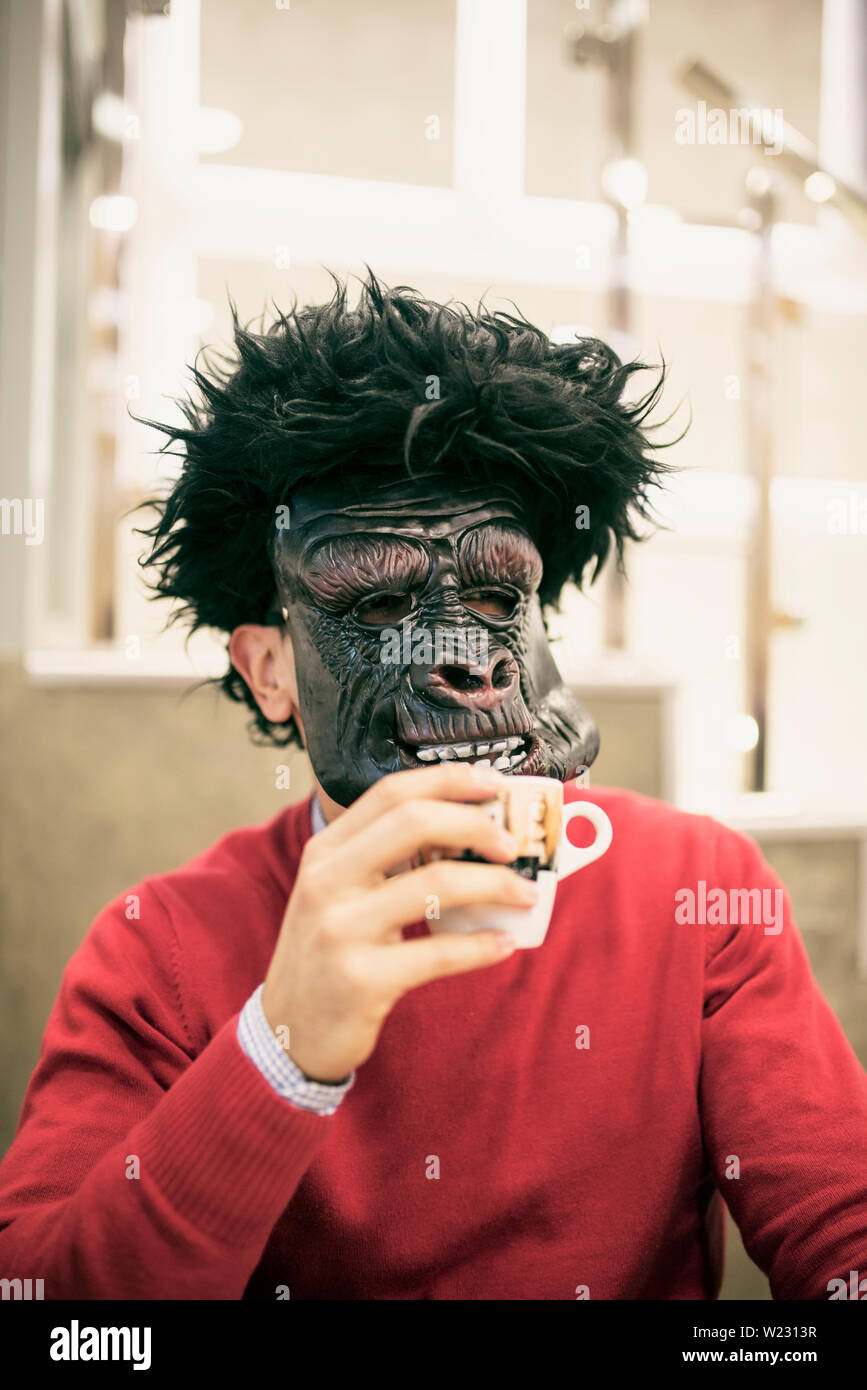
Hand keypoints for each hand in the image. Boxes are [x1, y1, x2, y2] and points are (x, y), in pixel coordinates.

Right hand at [261, 763, 535, 1081]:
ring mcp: (340, 930)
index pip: (391, 793)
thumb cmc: (329, 954)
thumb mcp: (337, 894)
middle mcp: (327, 882)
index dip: (448, 780)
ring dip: (495, 886)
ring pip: (435, 884)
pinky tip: (503, 943)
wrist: (290, 1031)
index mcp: (325, 851)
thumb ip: (383, 859)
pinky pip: (438, 953)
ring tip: (525, 895)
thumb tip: (469, 831)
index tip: (493, 783)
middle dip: (475, 825)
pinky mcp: (361, 980)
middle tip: (512, 845)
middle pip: (413, 823)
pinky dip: (481, 946)